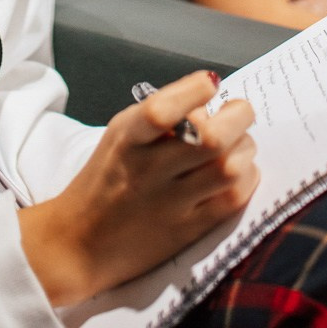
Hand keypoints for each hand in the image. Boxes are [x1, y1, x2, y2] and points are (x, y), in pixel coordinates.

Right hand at [17, 73, 257, 308]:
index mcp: (127, 139)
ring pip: (229, 169)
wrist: (80, 244)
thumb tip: (209, 104)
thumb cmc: (105, 179)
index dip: (192, 92)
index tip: (210, 83)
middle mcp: (148, 171)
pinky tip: (238, 171)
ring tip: (239, 142)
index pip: (161, 112)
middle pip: (210, 140)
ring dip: (245, 148)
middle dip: (238, 117)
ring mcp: (169, 205)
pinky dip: (246, 178)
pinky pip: (232, 200)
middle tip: (239, 111)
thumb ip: (158, 116)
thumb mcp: (120, 135)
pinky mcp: (187, 231)